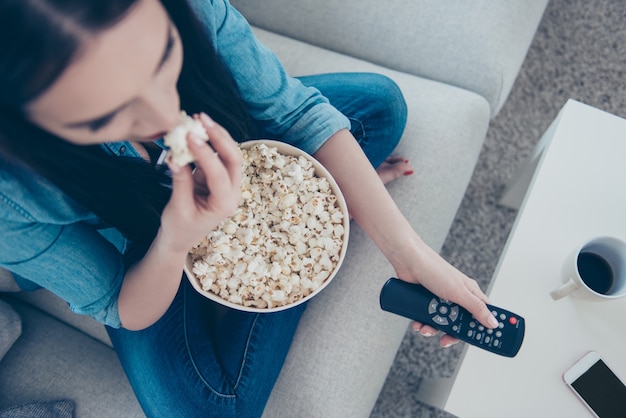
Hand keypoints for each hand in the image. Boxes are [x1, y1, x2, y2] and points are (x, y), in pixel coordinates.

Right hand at [159, 113, 242, 253]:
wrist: (179, 239)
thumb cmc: (179, 228)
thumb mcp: (178, 208)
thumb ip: (180, 182)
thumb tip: (176, 156)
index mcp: (224, 205)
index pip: (219, 175)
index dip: (205, 154)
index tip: (191, 137)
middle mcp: (232, 193)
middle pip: (233, 159)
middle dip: (219, 137)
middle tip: (202, 119)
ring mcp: (227, 184)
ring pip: (227, 154)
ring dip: (214, 135)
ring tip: (199, 119)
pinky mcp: (217, 177)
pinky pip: (215, 156)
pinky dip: (206, 142)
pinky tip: (195, 130)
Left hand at [394, 242, 497, 347]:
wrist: (408, 261)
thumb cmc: (434, 270)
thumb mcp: (458, 292)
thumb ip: (476, 308)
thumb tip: (493, 323)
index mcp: (470, 293)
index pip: (484, 313)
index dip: (486, 327)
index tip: (486, 341)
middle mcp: (457, 297)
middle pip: (461, 323)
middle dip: (453, 333)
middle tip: (446, 340)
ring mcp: (441, 300)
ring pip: (442, 323)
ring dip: (434, 329)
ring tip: (425, 328)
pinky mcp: (426, 301)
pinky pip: (428, 318)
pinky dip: (423, 323)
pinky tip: (417, 324)